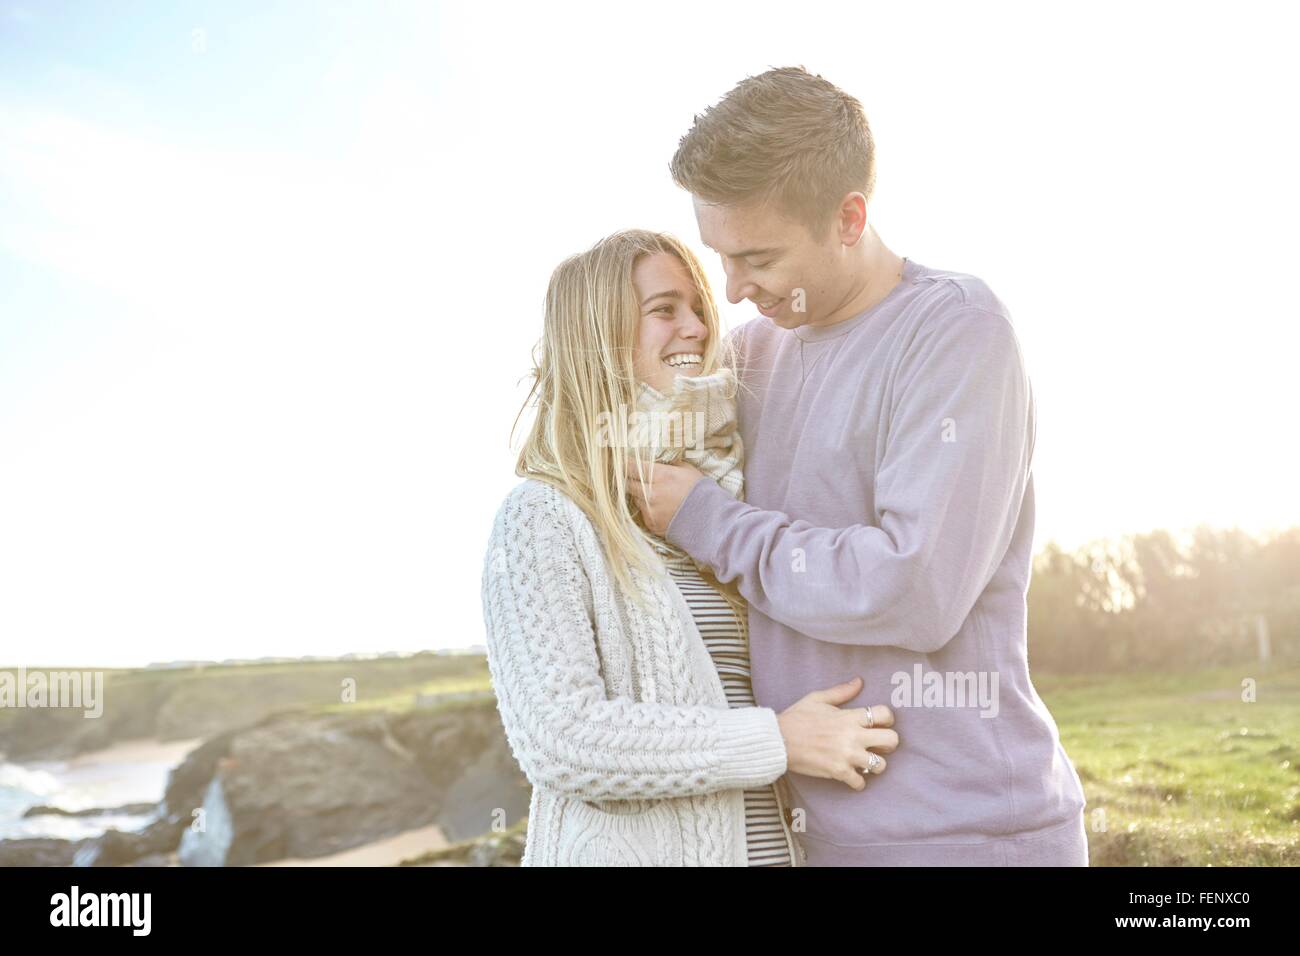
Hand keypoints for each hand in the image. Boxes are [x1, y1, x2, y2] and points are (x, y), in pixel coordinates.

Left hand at [624, 459, 705, 534]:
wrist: (710, 520)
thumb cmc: (700, 490)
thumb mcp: (686, 469)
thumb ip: (667, 464)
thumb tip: (653, 459)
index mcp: (660, 476)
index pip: (631, 466)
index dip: (623, 463)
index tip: (620, 461)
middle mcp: (651, 493)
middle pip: (627, 483)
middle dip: (628, 479)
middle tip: (631, 476)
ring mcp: (649, 510)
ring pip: (635, 498)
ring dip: (639, 495)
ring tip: (654, 494)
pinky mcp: (651, 524)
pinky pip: (643, 513)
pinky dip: (648, 509)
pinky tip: (661, 508)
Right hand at [776, 676, 897, 791]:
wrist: (778, 740)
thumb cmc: (797, 717)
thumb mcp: (818, 698)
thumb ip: (841, 691)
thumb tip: (859, 681)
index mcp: (849, 716)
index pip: (885, 714)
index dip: (887, 719)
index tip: (879, 724)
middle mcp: (852, 736)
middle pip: (891, 740)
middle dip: (889, 743)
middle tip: (878, 745)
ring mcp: (847, 755)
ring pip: (880, 764)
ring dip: (875, 764)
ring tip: (865, 762)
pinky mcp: (838, 772)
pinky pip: (861, 783)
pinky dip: (858, 782)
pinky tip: (851, 776)